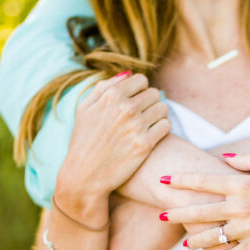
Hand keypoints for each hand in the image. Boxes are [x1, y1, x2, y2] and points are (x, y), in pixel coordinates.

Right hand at [55, 72, 171, 224]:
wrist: (84, 175)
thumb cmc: (83, 141)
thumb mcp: (84, 109)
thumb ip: (104, 87)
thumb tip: (127, 74)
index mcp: (110, 96)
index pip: (141, 80)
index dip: (139, 90)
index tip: (135, 101)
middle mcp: (125, 108)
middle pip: (155, 93)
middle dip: (150, 102)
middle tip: (142, 115)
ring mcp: (136, 126)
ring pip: (163, 108)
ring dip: (158, 115)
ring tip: (147, 124)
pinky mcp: (145, 144)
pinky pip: (166, 126)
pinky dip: (161, 129)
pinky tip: (151, 135)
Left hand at [161, 154, 249, 249]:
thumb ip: (247, 161)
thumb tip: (225, 159)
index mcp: (243, 184)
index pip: (203, 181)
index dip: (181, 180)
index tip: (164, 180)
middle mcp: (241, 207)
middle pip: (199, 211)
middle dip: (177, 213)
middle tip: (161, 215)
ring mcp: (248, 228)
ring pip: (212, 237)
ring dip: (196, 241)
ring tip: (186, 244)